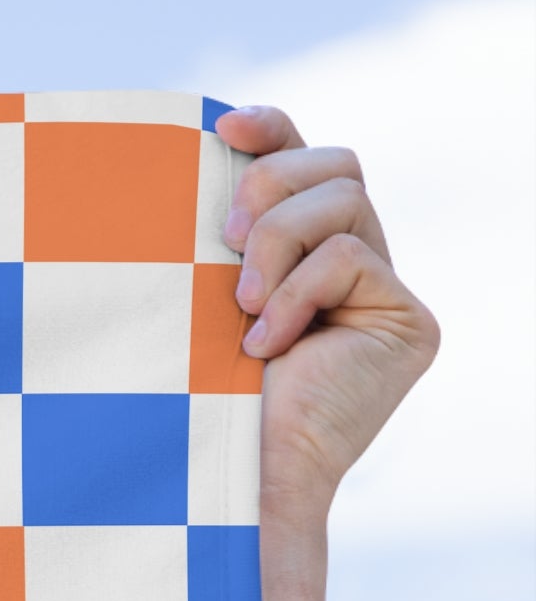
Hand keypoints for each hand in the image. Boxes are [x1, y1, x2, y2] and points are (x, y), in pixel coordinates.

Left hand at [215, 104, 438, 532]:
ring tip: (240, 306)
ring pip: (345, 200)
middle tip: (221, 244)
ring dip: (276, 242)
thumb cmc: (192, 389)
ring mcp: (387, 294)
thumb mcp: (197, 290)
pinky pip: (351, 256)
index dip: (272, 129)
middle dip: (270, 186)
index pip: (305, 160)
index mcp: (303, 253)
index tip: (221, 127)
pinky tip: (268, 344)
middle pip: (337, 165)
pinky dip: (298, 291)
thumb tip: (204, 145)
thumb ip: (222, 231)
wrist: (226, 473)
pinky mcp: (408, 323)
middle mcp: (356, 267)